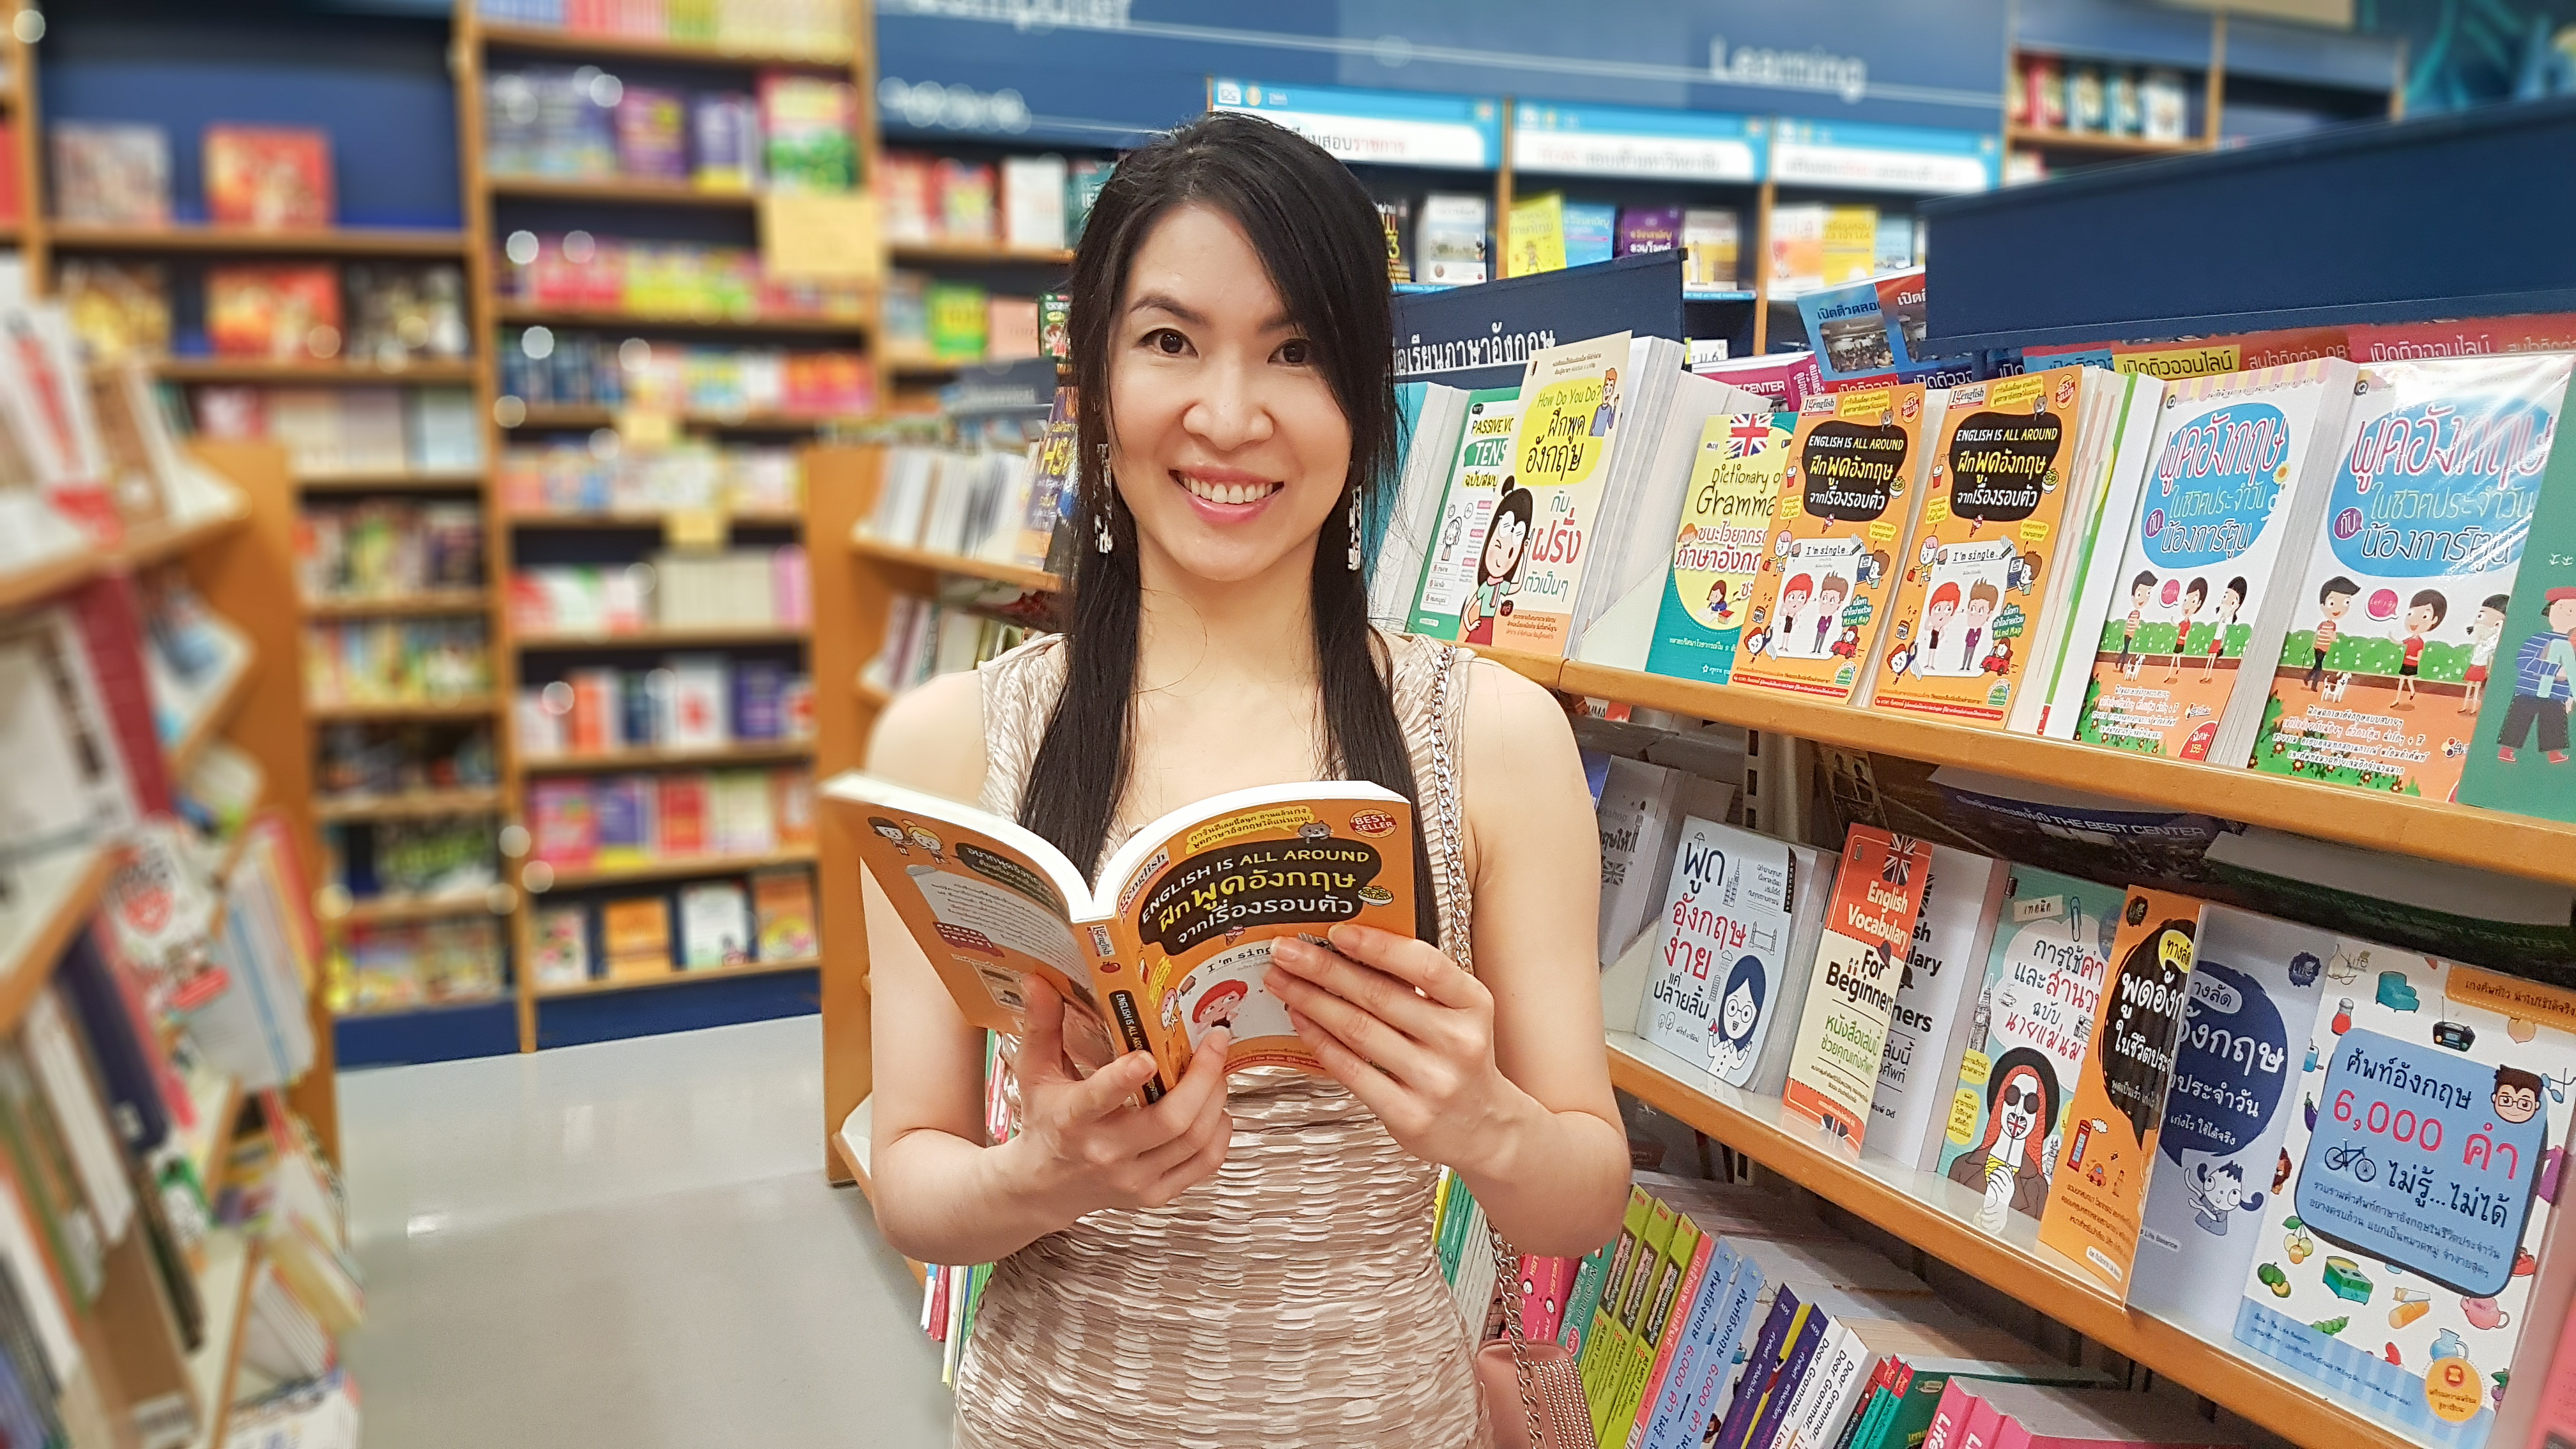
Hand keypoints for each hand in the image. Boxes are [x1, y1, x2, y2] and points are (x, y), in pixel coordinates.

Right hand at [1002, 977, 1232, 1217]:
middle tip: (1216, 1042)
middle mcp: (1106, 1153)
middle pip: (1171, 1121)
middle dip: (1204, 1077)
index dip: (1125, 1079)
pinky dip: (1220, 1134)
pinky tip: (1216, 1110)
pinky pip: (1204, 1164)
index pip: (1100, 1099)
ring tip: (1218, 1070)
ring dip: (1217, 1099)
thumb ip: (1041, 1025)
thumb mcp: (1034, 1072)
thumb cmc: (1044, 1122)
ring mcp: (1134, 1179)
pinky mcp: (1154, 1194)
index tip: (1148, 1056)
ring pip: (1195, 1141)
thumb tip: (1038, 981)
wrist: (1043, 1186)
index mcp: (1072, 1120)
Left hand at [1268, 924, 1522, 1174]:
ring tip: (1283, 982)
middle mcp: (1458, 1042)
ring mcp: (1433, 1081)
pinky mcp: (1408, 1115)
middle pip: (1379, 995)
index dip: (1377, 945)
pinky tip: (1301, 1021)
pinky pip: (1351, 1070)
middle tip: (1287, 951)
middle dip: (1323, 968)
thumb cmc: (1460, 1060)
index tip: (1337, 931)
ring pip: (1358, 1030)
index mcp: (1473, 1005)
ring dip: (1311, 1001)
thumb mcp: (1458, 1013)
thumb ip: (1417, 983)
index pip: (1425, 965)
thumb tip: (1349, 947)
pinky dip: (1320, 1041)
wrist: (1483, 1126)